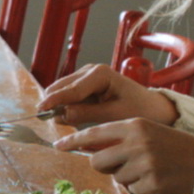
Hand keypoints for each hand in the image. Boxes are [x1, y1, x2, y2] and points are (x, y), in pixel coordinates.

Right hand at [39, 63, 178, 125]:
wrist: (153, 108)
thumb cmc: (139, 110)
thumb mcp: (115, 115)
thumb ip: (87, 114)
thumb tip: (62, 115)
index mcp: (100, 74)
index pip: (71, 89)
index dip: (54, 100)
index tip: (40, 110)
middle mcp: (91, 71)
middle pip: (62, 87)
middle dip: (55, 103)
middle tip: (53, 123)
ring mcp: (87, 76)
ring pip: (62, 91)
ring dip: (61, 106)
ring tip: (67, 122)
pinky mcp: (85, 85)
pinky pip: (69, 96)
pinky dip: (67, 106)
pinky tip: (74, 118)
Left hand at [53, 119, 193, 193]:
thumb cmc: (176, 147)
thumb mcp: (149, 132)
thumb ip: (122, 138)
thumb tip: (90, 148)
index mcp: (135, 126)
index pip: (94, 133)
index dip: (74, 140)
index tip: (59, 145)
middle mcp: (136, 143)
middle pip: (97, 160)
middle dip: (103, 165)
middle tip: (121, 164)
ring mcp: (143, 164)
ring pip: (116, 177)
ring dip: (128, 176)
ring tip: (151, 168)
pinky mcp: (150, 184)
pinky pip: (133, 189)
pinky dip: (143, 187)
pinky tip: (159, 179)